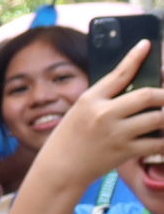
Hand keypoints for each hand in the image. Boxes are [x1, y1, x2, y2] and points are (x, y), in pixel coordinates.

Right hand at [33, 39, 163, 189]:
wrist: (60, 169)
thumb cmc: (69, 138)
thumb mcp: (80, 112)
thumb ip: (104, 99)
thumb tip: (134, 89)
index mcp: (90, 99)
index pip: (120, 73)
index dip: (136, 57)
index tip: (147, 45)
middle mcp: (104, 114)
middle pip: (148, 95)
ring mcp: (116, 133)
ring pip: (157, 118)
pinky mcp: (124, 152)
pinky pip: (157, 143)